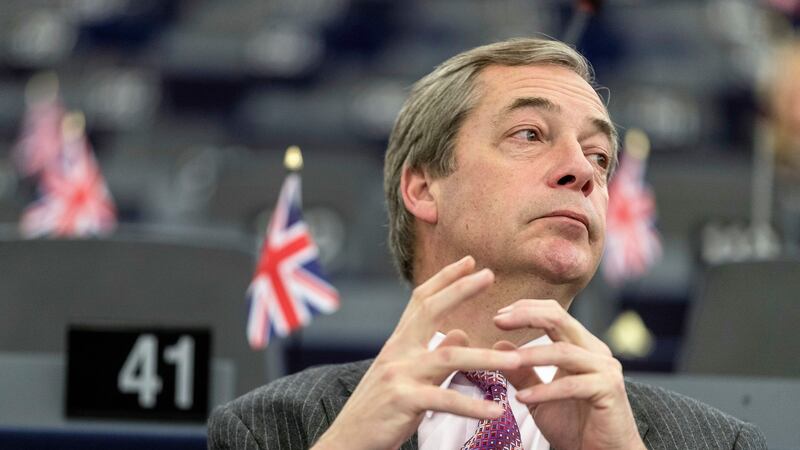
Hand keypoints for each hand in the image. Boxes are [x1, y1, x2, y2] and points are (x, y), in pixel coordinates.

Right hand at [313, 256, 521, 449]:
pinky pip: (445, 401)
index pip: (421, 300)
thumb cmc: (379, 408)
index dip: (445, 278)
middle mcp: (398, 352)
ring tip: (517, 360)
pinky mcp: (403, 402)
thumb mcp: (405, 375)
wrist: (347, 439)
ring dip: (486, 358)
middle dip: (461, 290)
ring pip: (448, 358)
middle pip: (431, 311)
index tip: (470, 261)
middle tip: (490, 275)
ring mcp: (399, 375)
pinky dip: (472, 406)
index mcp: (399, 343)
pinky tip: (496, 410)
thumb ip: (434, 353)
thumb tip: (461, 333)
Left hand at [493, 300, 644, 449]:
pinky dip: (544, 391)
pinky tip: (521, 398)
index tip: (498, 317)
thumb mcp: (539, 396)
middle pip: (560, 319)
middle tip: (498, 320)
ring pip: (563, 351)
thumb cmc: (574, 426)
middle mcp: (595, 351)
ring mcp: (604, 369)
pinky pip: (572, 385)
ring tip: (504, 361)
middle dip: (526, 316)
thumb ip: (522, 372)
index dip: (525, 309)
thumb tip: (498, 345)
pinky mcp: (609, 389)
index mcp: (581, 346)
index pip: (554, 314)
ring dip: (530, 355)